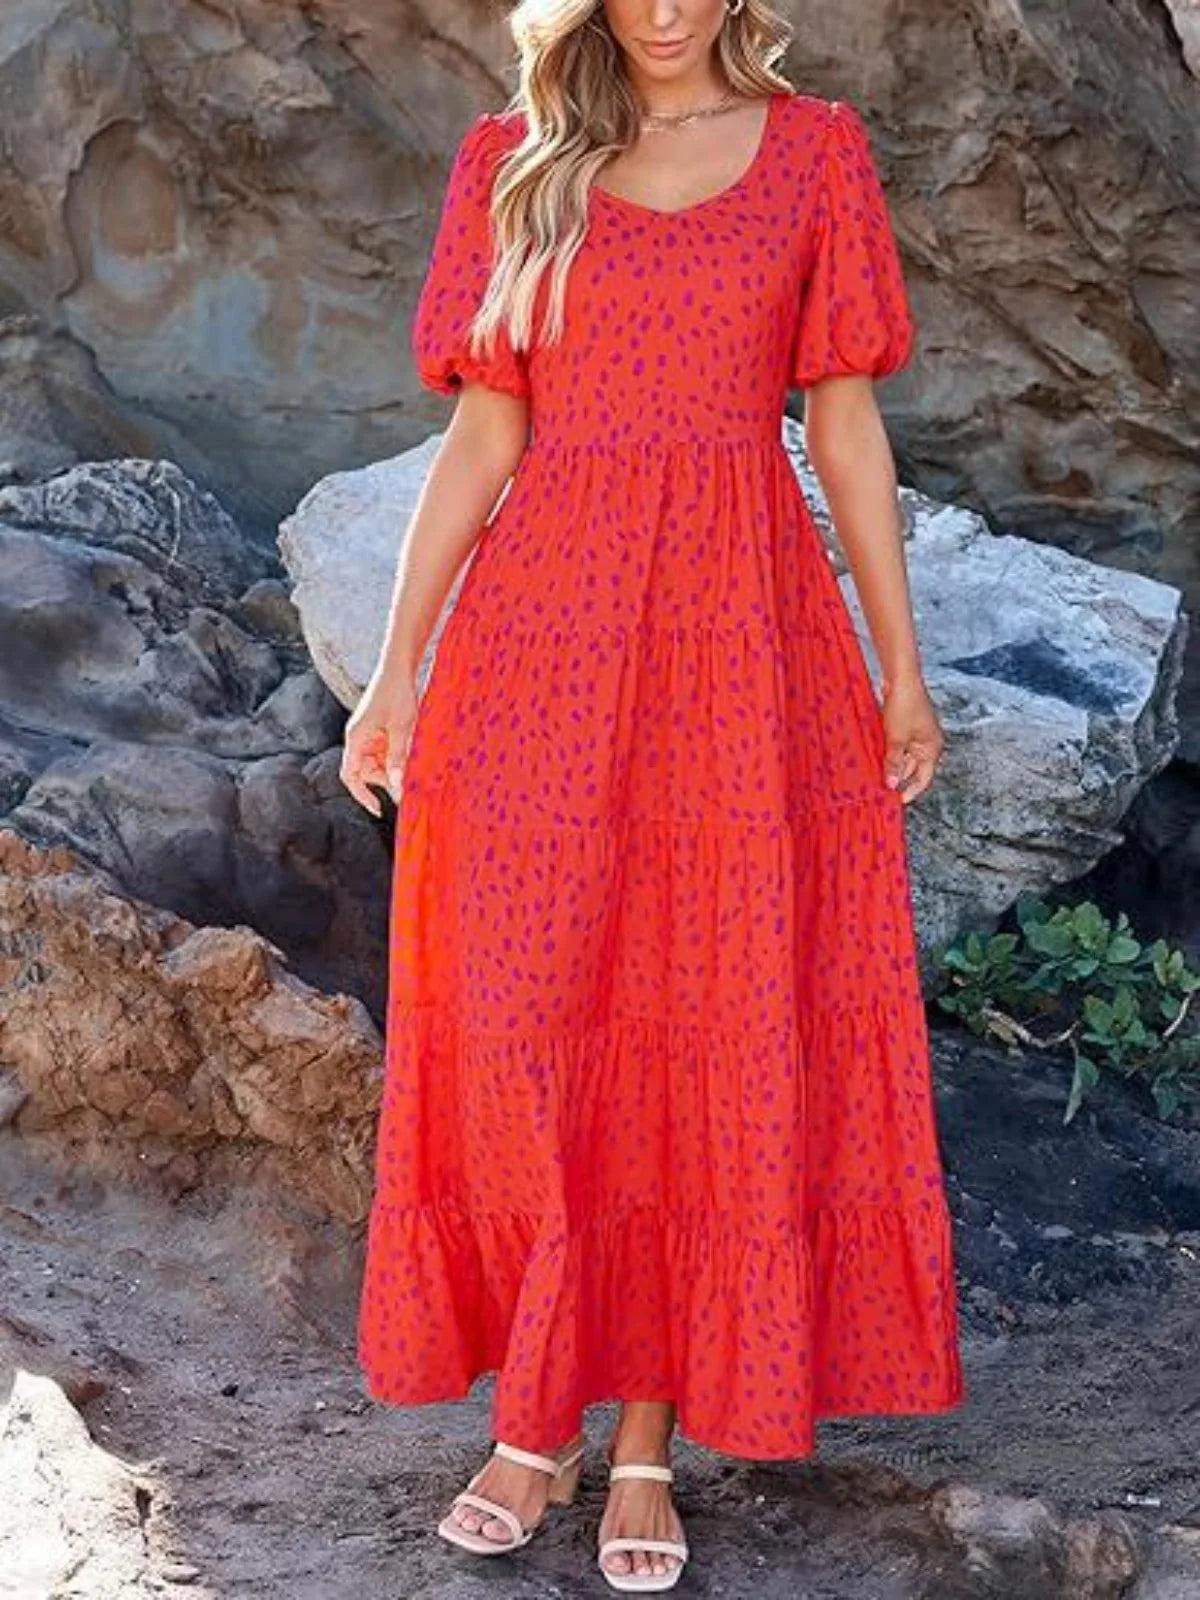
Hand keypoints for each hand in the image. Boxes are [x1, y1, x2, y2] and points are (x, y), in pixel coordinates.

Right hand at [339, 672, 418, 816]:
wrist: (398, 667)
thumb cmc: (397, 693)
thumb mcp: (401, 728)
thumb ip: (397, 757)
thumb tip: (396, 785)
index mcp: (356, 738)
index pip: (350, 776)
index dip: (362, 796)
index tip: (378, 809)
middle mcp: (357, 738)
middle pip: (365, 772)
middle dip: (385, 780)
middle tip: (408, 783)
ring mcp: (367, 734)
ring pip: (376, 763)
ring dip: (392, 767)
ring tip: (411, 758)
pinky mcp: (377, 730)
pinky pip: (383, 751)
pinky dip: (396, 755)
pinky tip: (410, 747)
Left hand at [880, 676, 943, 804]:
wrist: (901, 678)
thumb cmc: (904, 705)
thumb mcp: (896, 739)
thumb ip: (894, 763)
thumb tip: (892, 784)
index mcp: (932, 749)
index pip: (923, 778)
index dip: (910, 791)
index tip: (896, 800)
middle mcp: (928, 743)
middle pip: (913, 769)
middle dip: (898, 778)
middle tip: (881, 789)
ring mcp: (918, 735)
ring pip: (904, 758)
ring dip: (892, 766)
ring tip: (876, 775)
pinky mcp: (908, 726)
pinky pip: (899, 746)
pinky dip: (889, 753)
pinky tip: (876, 758)